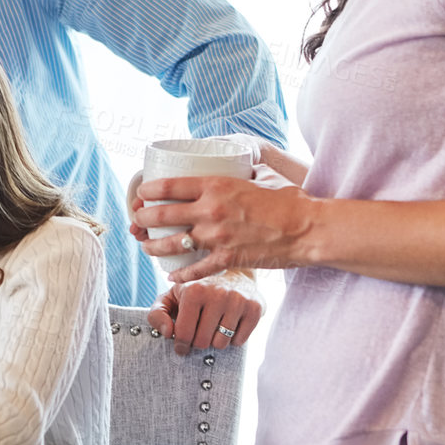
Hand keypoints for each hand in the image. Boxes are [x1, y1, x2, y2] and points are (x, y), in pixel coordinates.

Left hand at [136, 165, 314, 282]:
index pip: (169, 186)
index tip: (141, 196)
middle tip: (138, 222)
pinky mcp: (227, 259)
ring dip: (153, 247)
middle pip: (162, 215)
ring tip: (146, 247)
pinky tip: (172, 275)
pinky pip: (195, 270)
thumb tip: (241, 168)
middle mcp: (211, 210)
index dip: (148, 192)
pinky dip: (180, 274)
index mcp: (217, 184)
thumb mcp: (261, 177)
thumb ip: (243, 174)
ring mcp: (217, 237)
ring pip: (171, 244)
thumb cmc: (289, 201)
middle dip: (143, 220)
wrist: (307, 228)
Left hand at [148, 271, 262, 355]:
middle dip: (198, 341)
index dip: (180, 344)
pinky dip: (233, 339)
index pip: (182, 334)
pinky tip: (230, 324)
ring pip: (221, 344)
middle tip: (200, 331)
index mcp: (193, 290)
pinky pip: (239, 341)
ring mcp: (238, 301)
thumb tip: (168, 332)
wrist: (234, 273)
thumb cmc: (197, 290)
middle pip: (202, 342)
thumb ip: (157, 314)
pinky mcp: (255, 308)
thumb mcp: (172, 297)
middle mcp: (217, 294)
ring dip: (216, 340)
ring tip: (215, 325)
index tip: (181, 344)